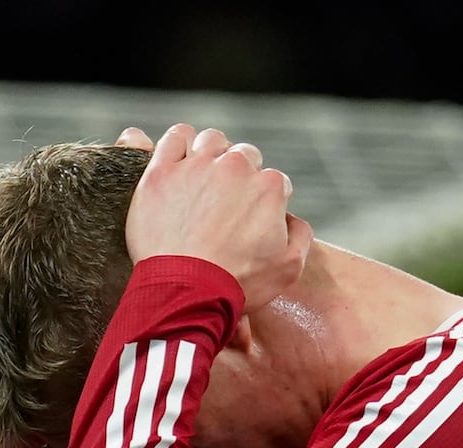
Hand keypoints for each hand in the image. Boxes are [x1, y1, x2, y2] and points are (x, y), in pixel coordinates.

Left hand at [121, 123, 312, 311]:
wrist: (187, 293)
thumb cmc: (236, 285)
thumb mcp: (288, 269)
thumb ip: (300, 236)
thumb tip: (291, 218)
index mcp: (268, 187)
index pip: (273, 180)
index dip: (264, 199)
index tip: (250, 217)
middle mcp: (235, 168)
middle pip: (243, 156)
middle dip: (240, 174)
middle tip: (226, 201)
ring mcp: (196, 167)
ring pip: (210, 141)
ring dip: (212, 154)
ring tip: (203, 178)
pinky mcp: (161, 173)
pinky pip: (174, 138)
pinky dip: (179, 142)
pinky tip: (179, 158)